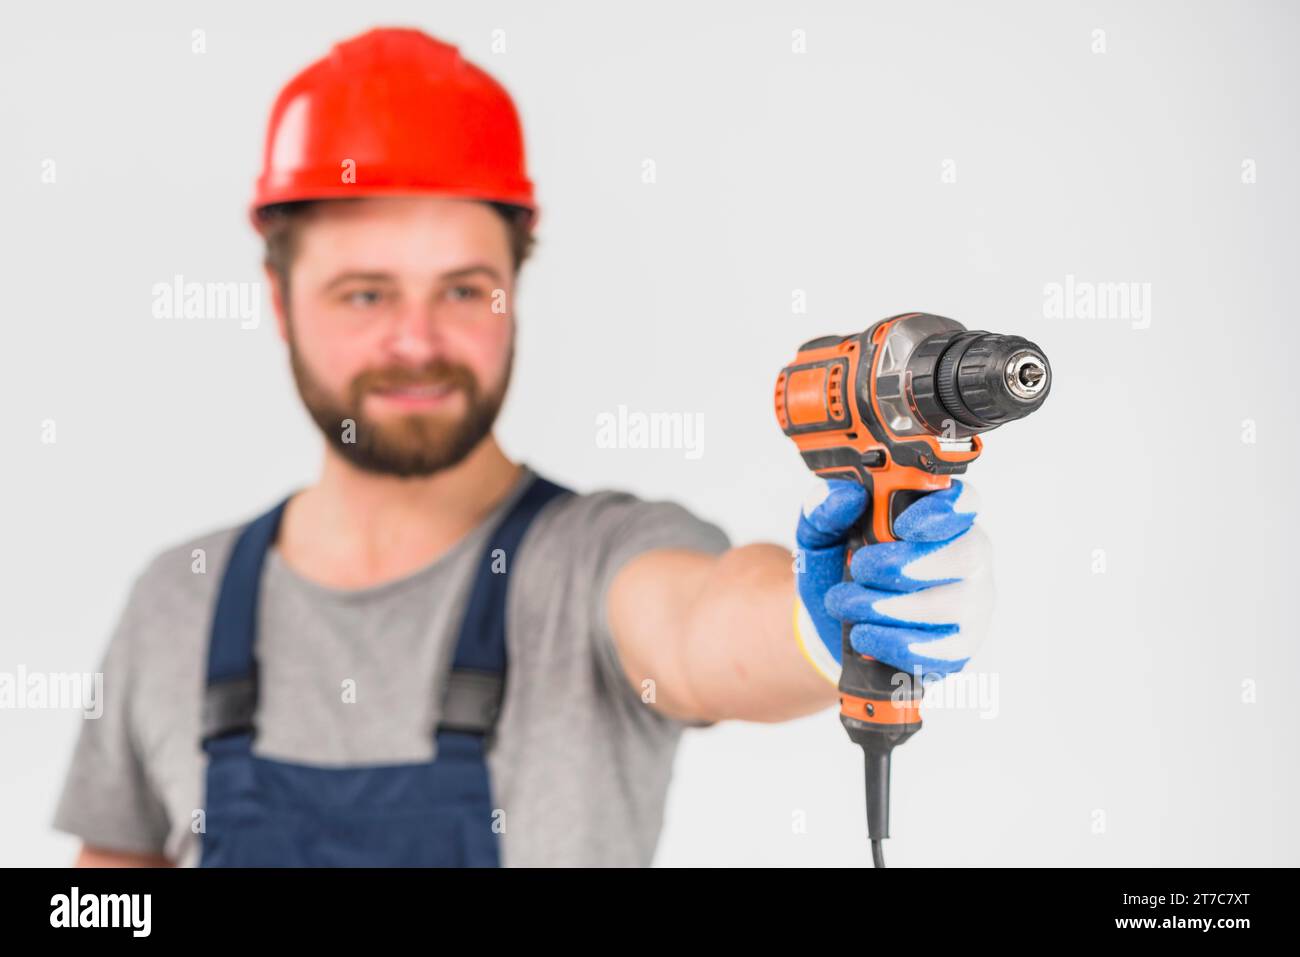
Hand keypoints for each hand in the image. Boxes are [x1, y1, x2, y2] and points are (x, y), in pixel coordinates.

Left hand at [795, 478, 992, 684]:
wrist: (831, 628)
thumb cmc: (839, 572)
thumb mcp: (820, 537)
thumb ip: (824, 510)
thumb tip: (845, 495)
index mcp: (937, 517)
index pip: (964, 502)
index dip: (942, 510)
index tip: (901, 525)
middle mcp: (966, 556)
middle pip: (968, 553)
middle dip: (909, 563)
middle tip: (860, 568)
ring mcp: (970, 604)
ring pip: (953, 604)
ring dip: (889, 606)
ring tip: (846, 604)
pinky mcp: (960, 647)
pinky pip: (945, 650)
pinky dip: (896, 643)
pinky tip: (865, 635)